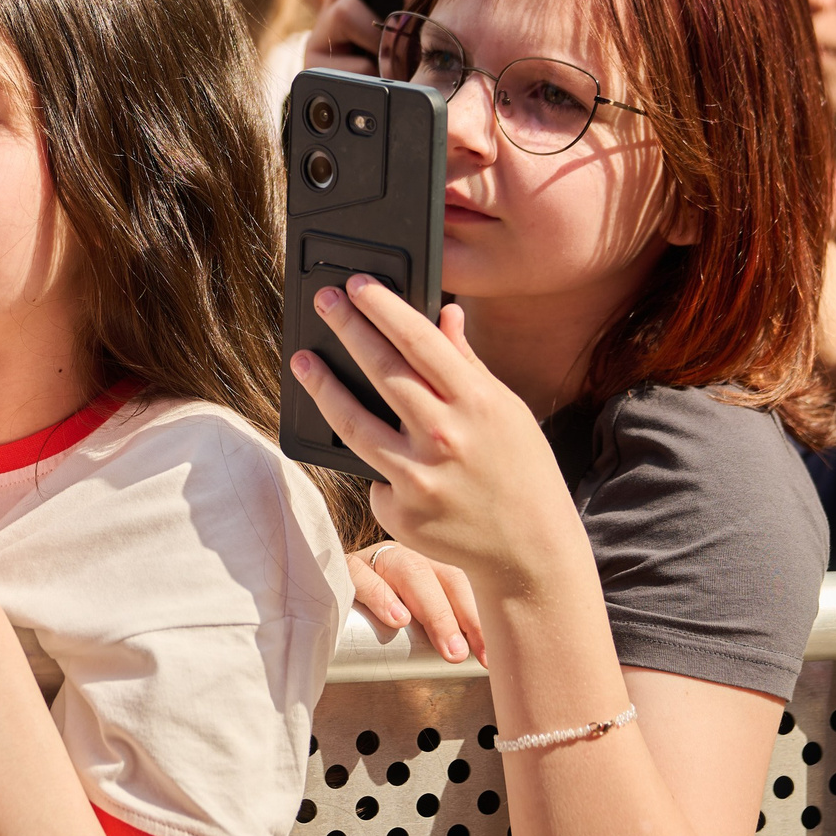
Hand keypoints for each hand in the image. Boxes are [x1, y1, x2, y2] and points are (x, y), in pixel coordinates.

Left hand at [291, 276, 587, 598]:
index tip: (357, 284)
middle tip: (322, 302)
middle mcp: (445, 436)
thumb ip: (468, 362)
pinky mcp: (401, 511)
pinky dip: (372, 458)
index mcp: (477, 402)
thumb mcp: (506, 409)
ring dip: (322, 386)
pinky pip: (372, 473)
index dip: (382, 307)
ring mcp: (419, 477)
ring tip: (303, 361)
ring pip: (352, 421)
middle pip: (380, 370)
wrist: (531, 552)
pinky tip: (372, 448)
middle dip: (347, 328)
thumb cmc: (521, 470)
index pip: (418, 339)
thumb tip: (444, 312)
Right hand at [349, 541, 485, 662]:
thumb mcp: (413, 623)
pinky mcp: (345, 568)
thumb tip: (480, 665)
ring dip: (434, 610)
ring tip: (448, 647)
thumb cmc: (377, 620)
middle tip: (468, 656)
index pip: (463, 584)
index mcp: (429, 566)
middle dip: (463, 617)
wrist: (322, 603)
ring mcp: (376, 559)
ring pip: (410, 570)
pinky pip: (362, 574)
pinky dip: (381, 595)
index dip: (479, 617)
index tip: (489, 655)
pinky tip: (397, 619)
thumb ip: (441, 634)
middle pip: (444, 575)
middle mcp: (406, 556)